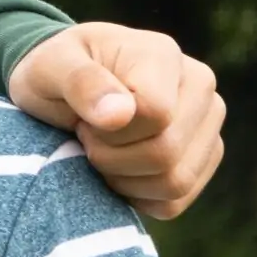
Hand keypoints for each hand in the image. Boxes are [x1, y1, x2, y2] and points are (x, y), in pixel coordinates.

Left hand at [6, 23, 223, 219]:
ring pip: (176, 182)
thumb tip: (121, 114)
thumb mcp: (49, 68)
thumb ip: (81, 82)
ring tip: (102, 152)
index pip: (155, 113)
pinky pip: (175, 202)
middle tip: (87, 139)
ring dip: (124, 180)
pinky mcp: (204, 159)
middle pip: (166, 152)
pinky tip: (117, 171)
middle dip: (112, 157)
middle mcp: (199, 86)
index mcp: (163, 55)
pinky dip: (138, 197)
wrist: (64, 87)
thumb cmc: (55, 73)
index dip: (110, 132)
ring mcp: (207, 124)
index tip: (83, 120)